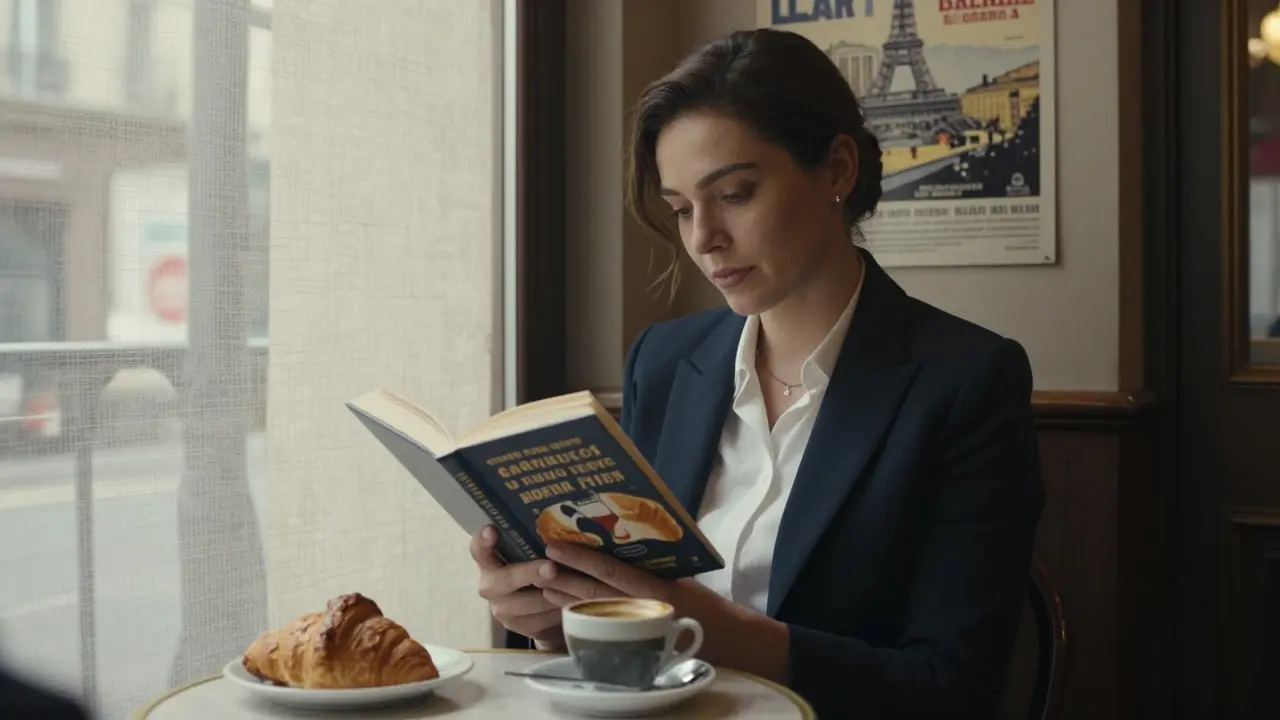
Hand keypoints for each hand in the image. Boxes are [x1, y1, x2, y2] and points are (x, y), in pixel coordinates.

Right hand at [470, 525, 565, 647]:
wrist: (539, 610)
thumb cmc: (536, 571)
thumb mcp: (532, 555)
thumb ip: (533, 544)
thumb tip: (558, 527)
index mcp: (489, 562)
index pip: (479, 549)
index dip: (483, 541)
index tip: (492, 530)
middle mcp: (489, 586)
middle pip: (506, 579)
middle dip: (530, 573)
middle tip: (552, 568)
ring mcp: (501, 609)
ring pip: (528, 604)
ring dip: (553, 595)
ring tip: (575, 586)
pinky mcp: (516, 628)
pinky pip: (539, 622)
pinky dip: (557, 612)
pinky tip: (573, 604)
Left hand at [538, 541, 788, 679]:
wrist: (728, 639)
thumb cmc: (704, 603)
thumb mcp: (680, 577)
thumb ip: (649, 566)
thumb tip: (616, 545)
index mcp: (654, 587)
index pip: (609, 570)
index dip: (580, 558)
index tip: (556, 546)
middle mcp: (642, 608)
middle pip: (593, 591)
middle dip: (562, 578)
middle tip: (538, 563)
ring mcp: (637, 628)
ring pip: (593, 610)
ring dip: (564, 598)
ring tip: (542, 584)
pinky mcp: (637, 643)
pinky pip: (602, 629)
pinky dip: (580, 617)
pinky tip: (562, 609)